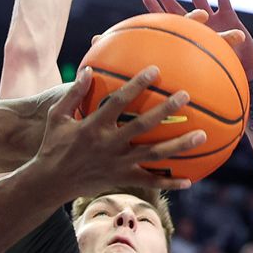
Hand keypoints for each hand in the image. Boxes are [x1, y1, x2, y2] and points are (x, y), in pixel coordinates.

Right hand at [29, 66, 204, 197]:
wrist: (50, 182)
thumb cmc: (53, 145)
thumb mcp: (56, 116)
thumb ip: (73, 93)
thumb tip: (88, 70)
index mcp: (93, 126)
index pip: (119, 101)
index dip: (137, 84)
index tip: (155, 70)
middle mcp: (108, 144)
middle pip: (142, 125)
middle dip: (165, 109)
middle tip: (185, 96)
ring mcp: (117, 163)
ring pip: (153, 154)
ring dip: (179, 145)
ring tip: (202, 136)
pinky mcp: (121, 179)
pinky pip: (149, 181)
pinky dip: (169, 183)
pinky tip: (189, 181)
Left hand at [143, 0, 252, 69]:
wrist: (245, 71)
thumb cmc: (224, 72)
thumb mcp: (204, 68)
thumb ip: (191, 63)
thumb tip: (167, 73)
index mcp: (189, 39)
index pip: (168, 21)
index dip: (157, 10)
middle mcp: (199, 28)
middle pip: (179, 8)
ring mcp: (213, 21)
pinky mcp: (229, 17)